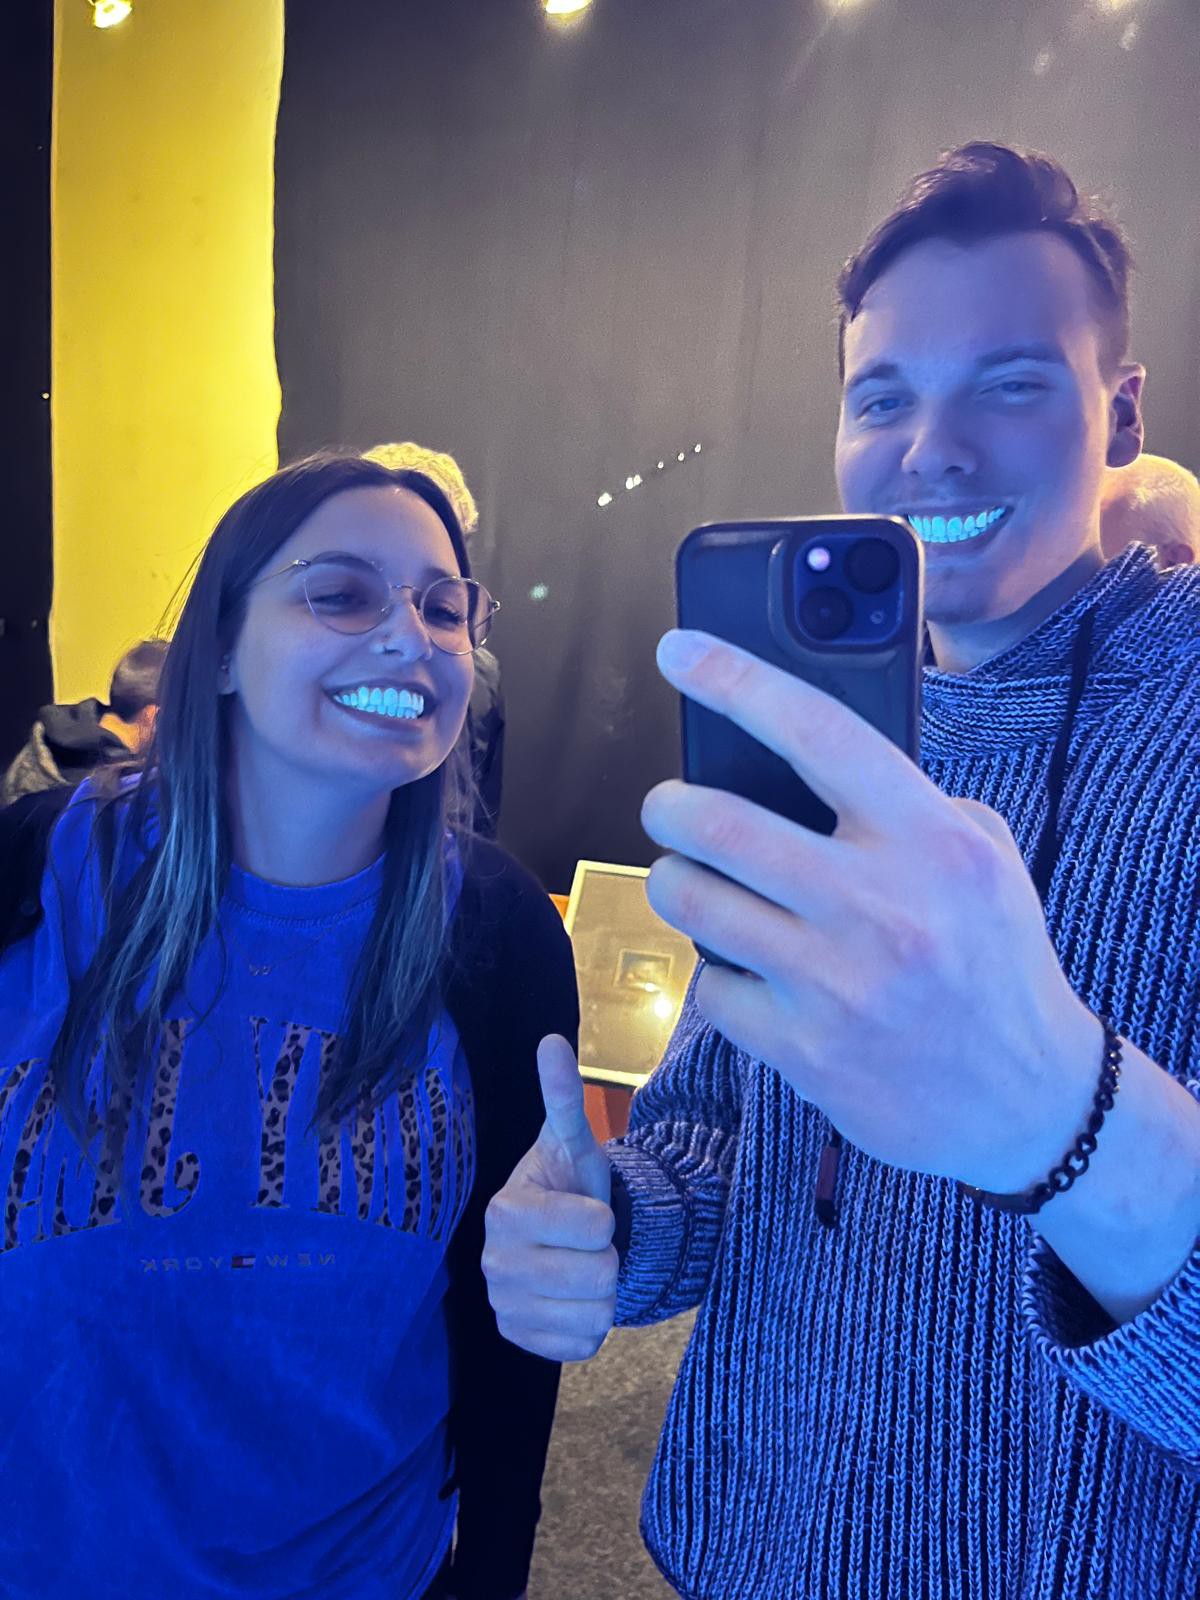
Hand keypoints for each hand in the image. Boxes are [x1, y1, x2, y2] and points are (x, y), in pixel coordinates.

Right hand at [482, 1035, 617, 1360]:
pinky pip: (583, 1344)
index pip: (594, 1227)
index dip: (606, 1218)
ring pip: (595, 1313)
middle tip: (590, 1244)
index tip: (590, 1210)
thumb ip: (564, 1097)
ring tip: (585, 1268)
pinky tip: (575, 1300)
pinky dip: (592, 1325)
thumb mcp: (573, 1142)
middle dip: (608, 1258)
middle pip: (598, 1275)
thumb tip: (552, 1040)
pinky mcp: (521, 1341)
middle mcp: (493, 1262)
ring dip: (604, 1293)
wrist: (565, 1240)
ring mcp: (504, 1306)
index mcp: (505, 1211)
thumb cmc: (571, 1186)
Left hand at [641, 629, 1100, 1193]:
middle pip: (720, 825)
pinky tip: (748, 974)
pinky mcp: (805, 1050)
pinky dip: (717, 975)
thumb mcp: (982, 858)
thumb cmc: (994, 960)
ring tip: (694, 882)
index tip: (679, 651)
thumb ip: (903, 804)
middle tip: (668, 806)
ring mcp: (836, 983)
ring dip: (676, 883)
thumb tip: (794, 759)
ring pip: (695, 903)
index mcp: (928, 839)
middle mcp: (878, 905)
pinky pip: (712, 989)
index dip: (735, 681)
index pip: (816, 732)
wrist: (1027, 1100)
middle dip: (670, 806)